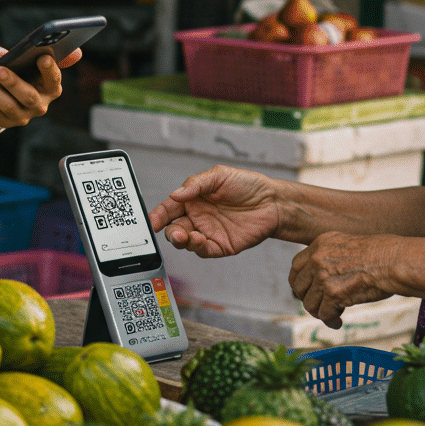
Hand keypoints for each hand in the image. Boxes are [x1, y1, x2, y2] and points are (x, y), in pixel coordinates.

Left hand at [0, 48, 82, 129]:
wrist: (6, 97)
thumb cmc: (24, 75)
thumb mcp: (37, 65)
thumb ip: (56, 57)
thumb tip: (78, 52)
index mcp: (51, 89)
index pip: (55, 81)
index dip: (50, 71)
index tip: (43, 57)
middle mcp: (40, 106)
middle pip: (28, 97)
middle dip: (12, 82)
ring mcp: (22, 117)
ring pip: (6, 105)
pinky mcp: (4, 123)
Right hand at [147, 165, 280, 257]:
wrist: (273, 202)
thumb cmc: (248, 185)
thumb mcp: (219, 175)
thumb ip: (195, 184)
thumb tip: (175, 194)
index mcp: (193, 200)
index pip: (169, 208)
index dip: (158, 215)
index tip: (151, 221)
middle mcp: (198, 217)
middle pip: (174, 228)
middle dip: (169, 231)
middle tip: (173, 231)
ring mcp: (208, 232)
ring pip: (186, 241)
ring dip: (181, 241)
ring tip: (184, 236)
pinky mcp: (221, 246)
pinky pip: (204, 250)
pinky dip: (197, 247)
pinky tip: (197, 240)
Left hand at [287, 231, 395, 328]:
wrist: (393, 261)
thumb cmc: (380, 254)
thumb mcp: (346, 245)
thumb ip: (329, 257)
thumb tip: (319, 275)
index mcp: (319, 244)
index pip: (296, 266)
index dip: (298, 282)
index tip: (305, 291)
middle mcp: (317, 259)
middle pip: (299, 287)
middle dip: (308, 299)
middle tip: (320, 306)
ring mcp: (324, 277)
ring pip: (310, 303)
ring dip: (321, 312)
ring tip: (332, 316)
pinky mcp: (334, 294)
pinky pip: (324, 314)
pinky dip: (330, 321)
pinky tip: (337, 322)